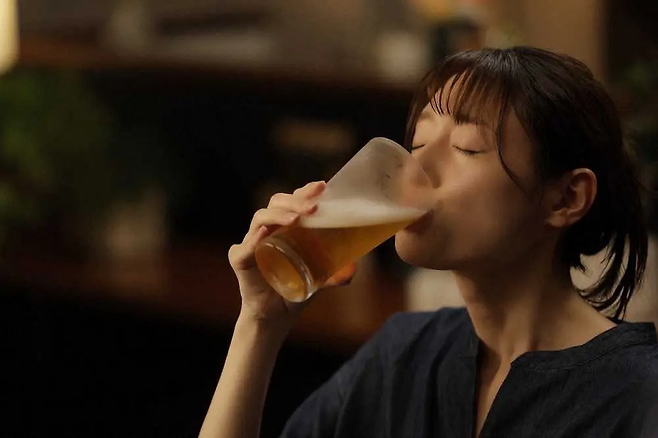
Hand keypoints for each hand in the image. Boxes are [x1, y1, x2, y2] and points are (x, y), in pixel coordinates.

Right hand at [228, 181, 355, 329]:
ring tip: (296, 219)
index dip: (304, 192)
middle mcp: (265, 230)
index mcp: (283, 227)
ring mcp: (250, 243)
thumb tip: (354, 268)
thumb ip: (335, 273)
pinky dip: (254, 238)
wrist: (275, 318)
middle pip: (276, 204)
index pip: (291, 202)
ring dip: (279, 215)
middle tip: (314, 207)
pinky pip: (245, 247)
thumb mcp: (319, 278)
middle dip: (295, 200)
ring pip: (261, 218)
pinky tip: (265, 233)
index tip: (323, 187)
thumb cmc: (294, 290)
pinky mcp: (240, 260)